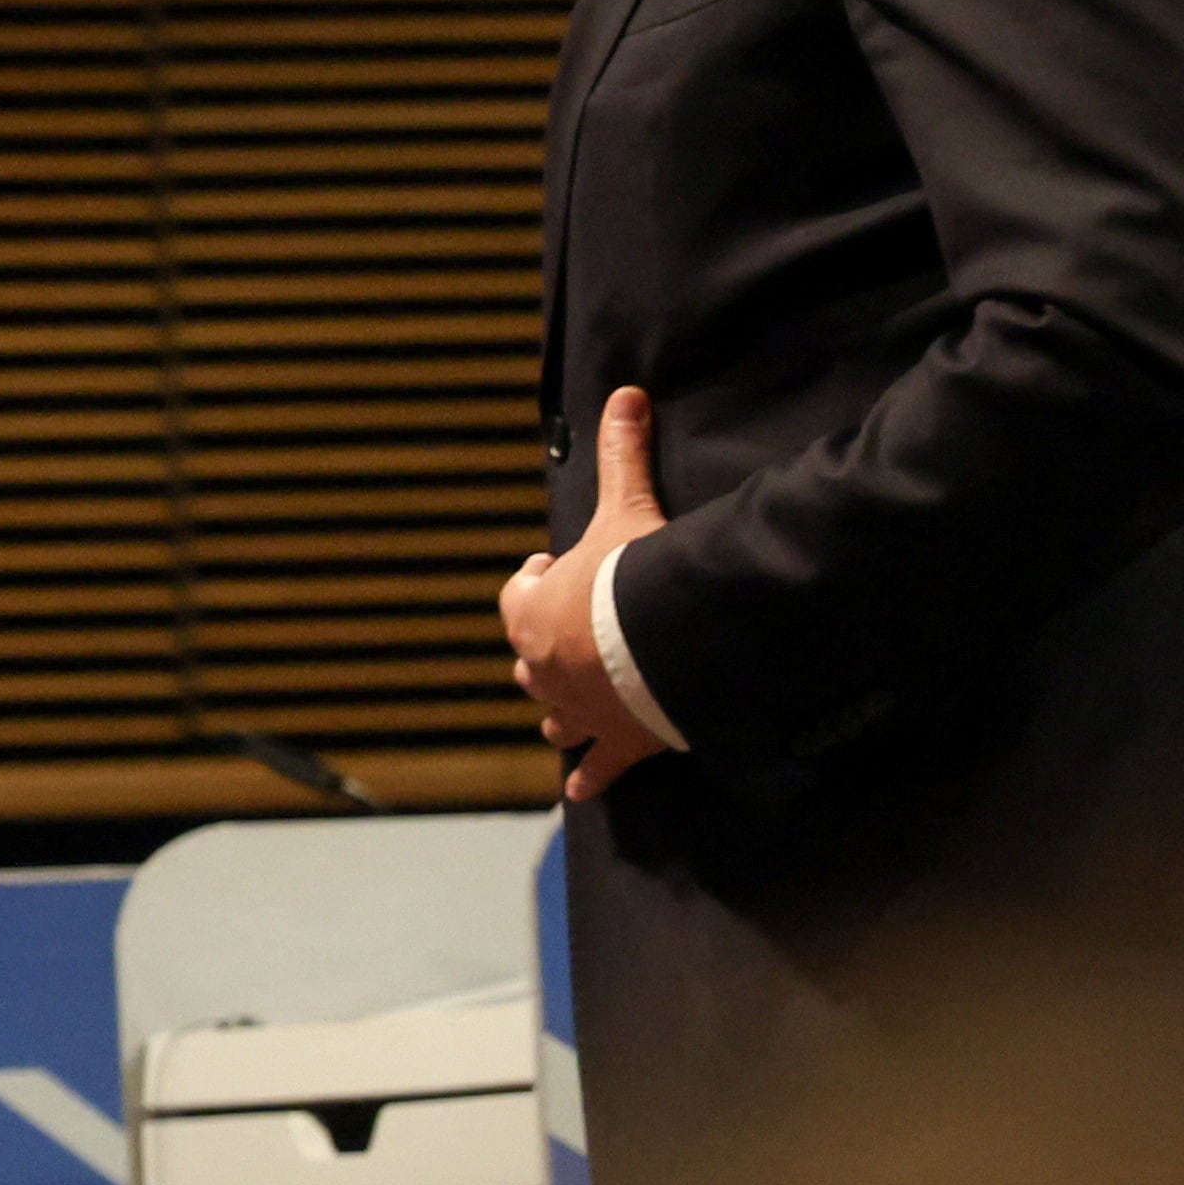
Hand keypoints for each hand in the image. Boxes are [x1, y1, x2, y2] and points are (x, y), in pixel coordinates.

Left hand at [500, 383, 675, 802]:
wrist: (664, 644)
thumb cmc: (633, 576)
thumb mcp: (624, 508)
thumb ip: (621, 454)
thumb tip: (625, 393)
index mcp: (530, 611)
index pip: (518, 592)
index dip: (536, 580)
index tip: (555, 568)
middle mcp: (539, 666)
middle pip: (530, 659)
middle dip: (546, 648)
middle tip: (573, 637)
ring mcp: (575, 709)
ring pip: (553, 715)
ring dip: (560, 710)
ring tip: (569, 710)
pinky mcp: (614, 744)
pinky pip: (594, 767)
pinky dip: (589, 776)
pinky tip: (581, 791)